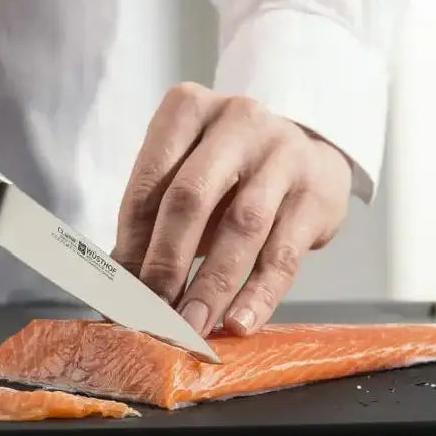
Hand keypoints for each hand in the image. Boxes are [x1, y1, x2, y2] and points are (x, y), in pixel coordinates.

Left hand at [112, 82, 352, 335]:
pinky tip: (241, 323)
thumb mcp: (188, 174)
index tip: (123, 292)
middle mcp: (237, 119)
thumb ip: (153, 220)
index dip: (132, 242)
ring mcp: (282, 153)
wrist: (311, 153)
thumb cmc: (232, 170)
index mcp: (188, 108)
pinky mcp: (316, 192)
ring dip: (212, 287)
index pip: (149, 181)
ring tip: (191, 327)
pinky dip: (259, 294)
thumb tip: (120, 289)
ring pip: (241, 228)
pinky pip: (283, 253)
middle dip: (166, 263)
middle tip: (152, 315)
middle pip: (190, 198)